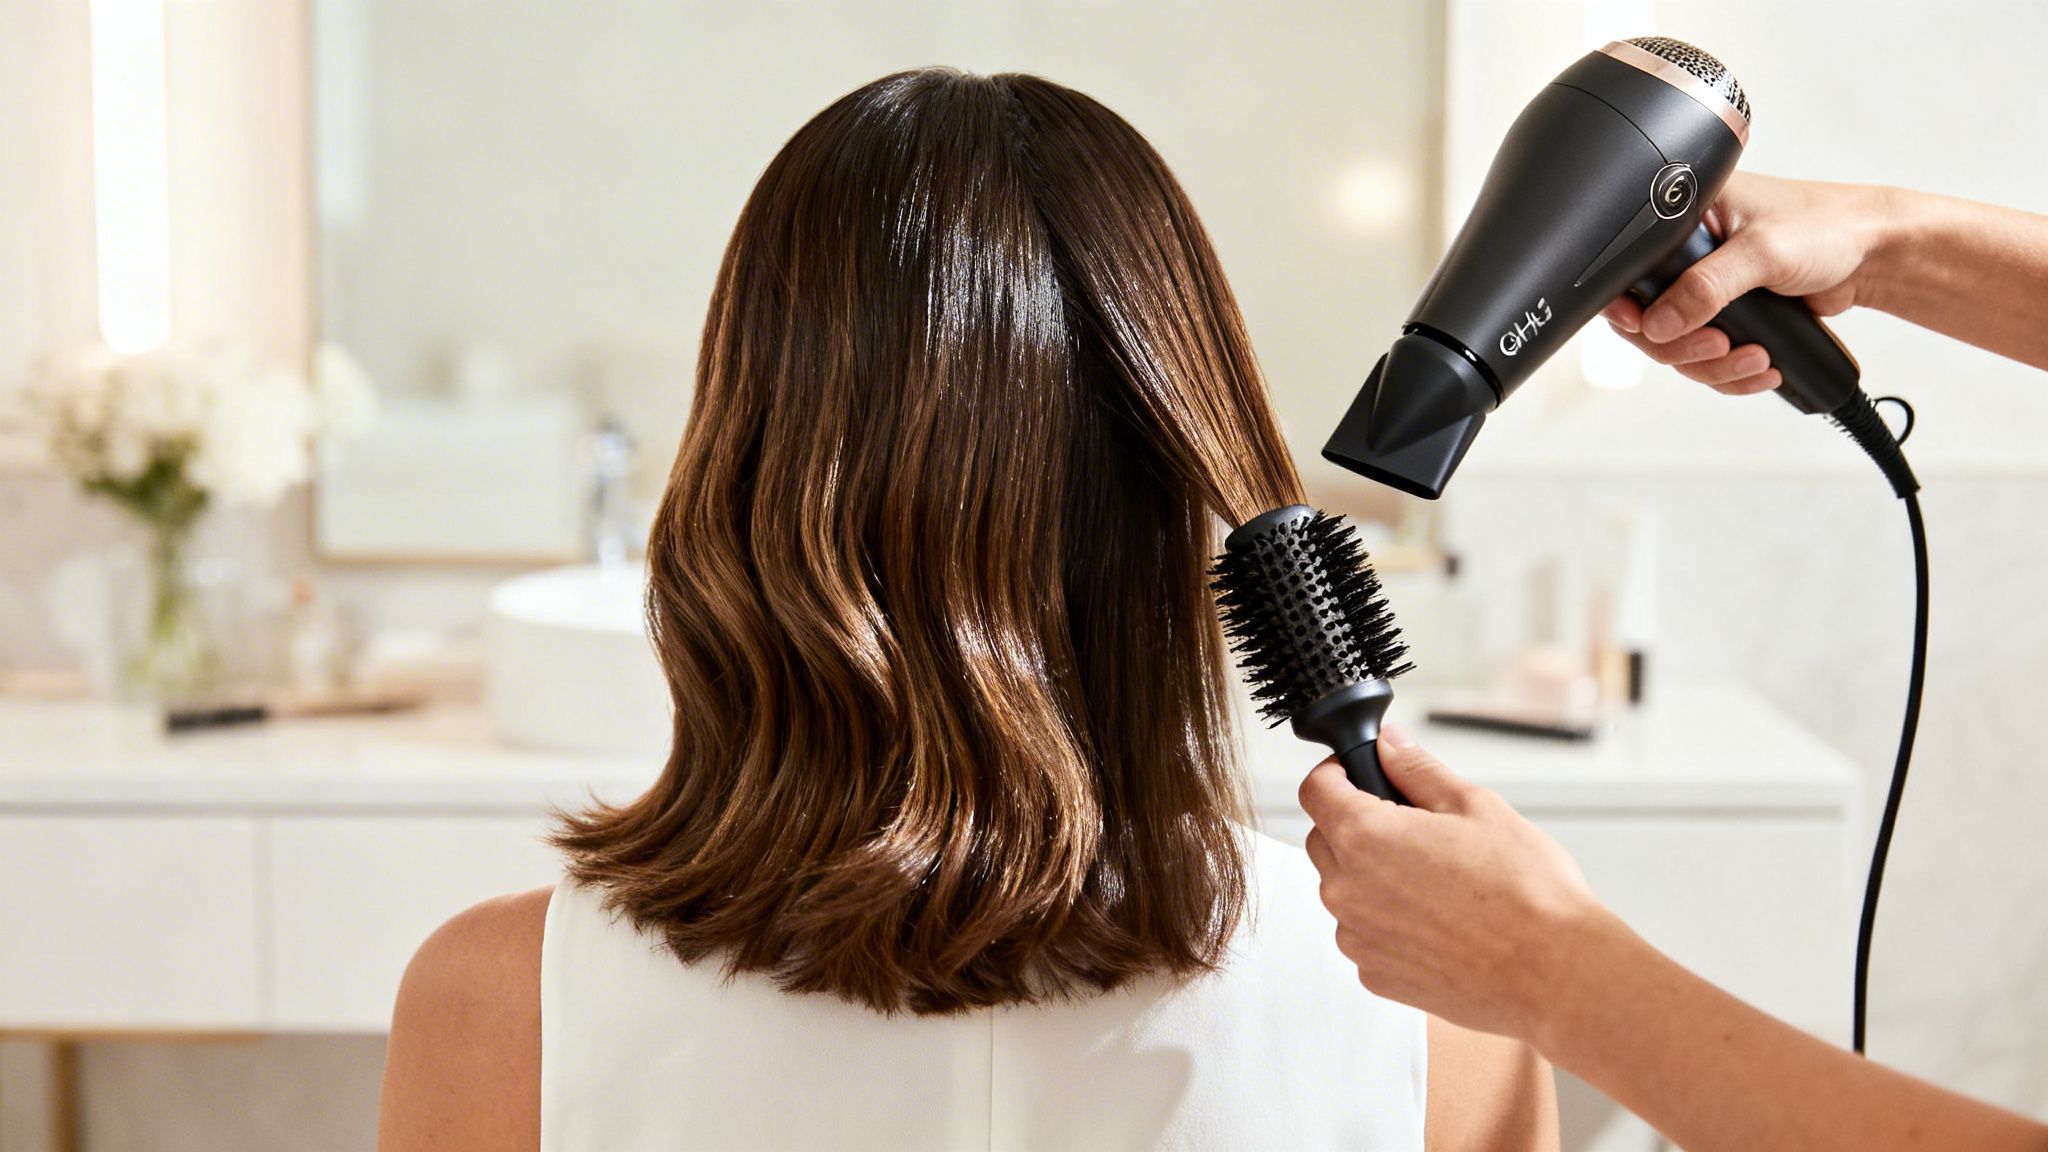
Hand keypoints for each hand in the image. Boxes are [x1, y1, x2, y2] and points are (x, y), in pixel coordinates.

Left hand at [1300, 725, 1609, 1045]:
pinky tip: (1438, 921)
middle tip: (1413, 829)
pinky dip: (1389, 923)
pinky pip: (1366, 934)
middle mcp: (1347, 890)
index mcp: (1365, 837)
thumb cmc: (1524, 892)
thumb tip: (1389, 744)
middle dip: (1356, 825)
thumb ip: (1418, 770)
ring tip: (1437, 881)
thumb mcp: (1475, 806)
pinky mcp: (1375, 974)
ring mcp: (1358, 937)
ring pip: (1345, 890)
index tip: (1357, 774)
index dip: (1336, 773)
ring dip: (1373, 878)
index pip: (1315, 789)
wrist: (1552, 973)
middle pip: (1325, 840)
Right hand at [1601, 173, 1896, 395]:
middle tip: (1718, 345)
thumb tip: (1658, 324)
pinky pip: (1708, 357)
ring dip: (1713, 364)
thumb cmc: (1828, 227)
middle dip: (1683, 344)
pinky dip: (1731, 371)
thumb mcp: (1761, 251)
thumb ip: (1705, 287)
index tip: (1648, 327)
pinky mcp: (1729, 315)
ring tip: (1755, 358)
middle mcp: (1689, 251)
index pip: (1630, 267)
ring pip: (1678, 345)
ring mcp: (1707, 287)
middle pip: (1650, 318)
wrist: (1874, 254)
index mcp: (1686, 215)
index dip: (1630, 305)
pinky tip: (1760, 366)